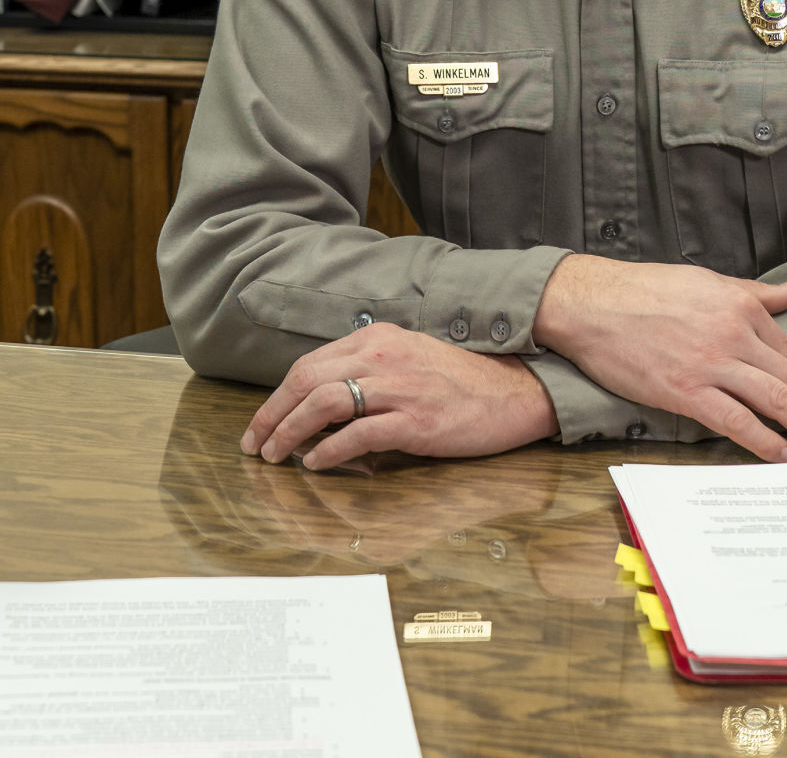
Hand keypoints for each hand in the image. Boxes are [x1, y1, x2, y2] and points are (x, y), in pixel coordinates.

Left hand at [240, 323, 556, 470]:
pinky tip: (315, 464)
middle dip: (272, 413)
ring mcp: (400, 387)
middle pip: (308, 380)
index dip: (279, 395)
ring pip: (325, 403)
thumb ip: (371, 368)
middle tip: (255, 444)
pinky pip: (358, 433)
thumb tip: (325, 398)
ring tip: (276, 455)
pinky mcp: (415, 420)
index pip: (311, 364)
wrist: (515, 391)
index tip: (262, 422)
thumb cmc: (462, 380)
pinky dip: (328, 450)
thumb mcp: (411, 357)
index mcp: (379, 338)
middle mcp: (384, 356)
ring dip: (290, 431)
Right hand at [534, 257, 786, 464]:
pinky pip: (735, 421)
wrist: (591, 302)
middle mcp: (733, 333)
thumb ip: (756, 292)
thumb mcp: (708, 282)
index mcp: (740, 306)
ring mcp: (710, 363)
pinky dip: (765, 441)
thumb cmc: (645, 290)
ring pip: (776, 401)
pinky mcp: (685, 391)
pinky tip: (785, 456)